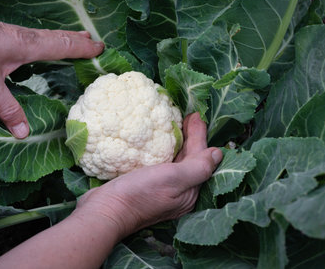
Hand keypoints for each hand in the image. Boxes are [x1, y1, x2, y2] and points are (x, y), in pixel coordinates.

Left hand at [0, 3, 103, 137]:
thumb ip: (6, 108)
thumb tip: (22, 133)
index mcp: (27, 46)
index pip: (63, 47)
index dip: (83, 49)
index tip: (101, 49)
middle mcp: (25, 37)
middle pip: (60, 37)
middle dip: (80, 40)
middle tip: (97, 42)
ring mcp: (14, 33)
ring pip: (48, 34)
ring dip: (66, 37)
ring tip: (78, 37)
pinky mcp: (4, 34)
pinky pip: (36, 36)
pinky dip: (49, 38)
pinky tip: (43, 43)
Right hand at [75, 113, 222, 237]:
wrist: (105, 211)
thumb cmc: (140, 194)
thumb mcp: (173, 179)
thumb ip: (198, 167)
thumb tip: (219, 153)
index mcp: (188, 192)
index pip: (200, 158)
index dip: (200, 135)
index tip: (196, 114)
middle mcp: (178, 192)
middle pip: (189, 159)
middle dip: (191, 137)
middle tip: (189, 115)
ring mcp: (161, 189)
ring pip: (175, 161)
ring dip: (178, 142)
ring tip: (176, 124)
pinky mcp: (145, 185)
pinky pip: (160, 164)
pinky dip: (162, 150)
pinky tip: (156, 142)